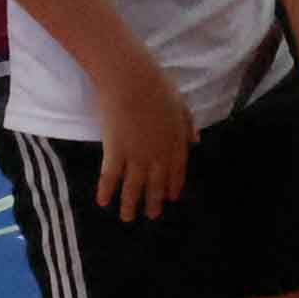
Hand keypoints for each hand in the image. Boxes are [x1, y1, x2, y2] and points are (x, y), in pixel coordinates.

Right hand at [92, 61, 196, 220]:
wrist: (131, 79)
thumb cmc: (155, 85)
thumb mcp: (181, 103)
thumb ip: (188, 124)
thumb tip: (196, 141)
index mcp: (175, 141)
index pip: (176, 170)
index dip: (173, 185)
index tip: (171, 199)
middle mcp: (157, 153)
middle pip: (156, 183)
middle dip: (153, 201)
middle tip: (151, 216)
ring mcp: (136, 154)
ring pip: (134, 186)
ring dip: (130, 204)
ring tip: (127, 218)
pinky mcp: (115, 150)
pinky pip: (110, 176)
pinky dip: (106, 190)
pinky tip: (103, 202)